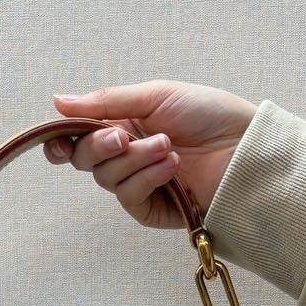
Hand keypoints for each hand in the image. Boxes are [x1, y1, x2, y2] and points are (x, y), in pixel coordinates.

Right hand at [44, 79, 256, 228]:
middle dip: (97, 147)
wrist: (246, 147)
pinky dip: (146, 178)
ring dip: (134, 159)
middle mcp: (125, 156)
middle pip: (83, 160)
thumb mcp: (156, 96)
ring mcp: (138, 183)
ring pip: (105, 178)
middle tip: (122, 138)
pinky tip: (172, 166)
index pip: (78, 138)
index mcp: (123, 125)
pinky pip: (128, 196)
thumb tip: (58, 102)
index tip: (60, 141)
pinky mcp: (151, 209)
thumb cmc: (210, 116)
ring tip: (169, 147)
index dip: (63, 141)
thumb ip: (107, 101)